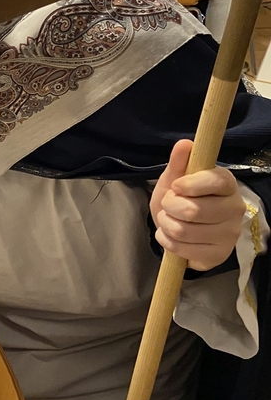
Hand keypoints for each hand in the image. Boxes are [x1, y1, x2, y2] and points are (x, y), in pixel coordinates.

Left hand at [151, 139, 246, 270]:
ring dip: (165, 224)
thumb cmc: (180, 199)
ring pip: (183, 230)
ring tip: (169, 219)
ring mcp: (229, 235)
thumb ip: (179, 163)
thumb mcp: (175, 179)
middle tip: (169, 204)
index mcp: (227, 184)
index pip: (214, 181)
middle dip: (169, 206)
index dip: (189, 184)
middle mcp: (234, 209)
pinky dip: (167, 240)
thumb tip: (185, 143)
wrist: (182, 230)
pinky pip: (181, 248)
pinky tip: (172, 235)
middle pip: (193, 210)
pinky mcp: (219, 255)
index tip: (176, 186)